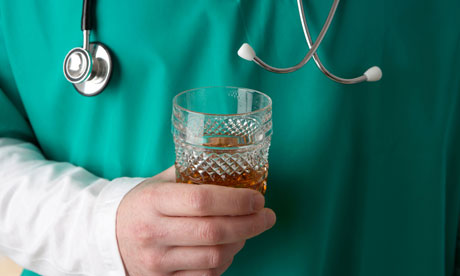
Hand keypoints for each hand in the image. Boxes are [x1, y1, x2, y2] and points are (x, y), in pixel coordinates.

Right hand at [116, 166, 275, 275]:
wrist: (107, 238)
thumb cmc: (140, 205)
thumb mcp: (159, 182)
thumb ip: (192, 171)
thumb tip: (231, 159)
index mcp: (153, 201)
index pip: (202, 200)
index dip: (236, 200)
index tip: (257, 198)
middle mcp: (153, 233)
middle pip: (214, 232)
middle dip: (250, 224)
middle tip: (266, 216)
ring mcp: (158, 262)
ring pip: (214, 257)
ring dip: (240, 242)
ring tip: (247, 230)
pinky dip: (225, 262)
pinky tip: (228, 248)